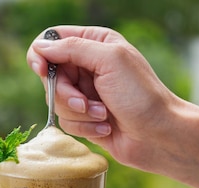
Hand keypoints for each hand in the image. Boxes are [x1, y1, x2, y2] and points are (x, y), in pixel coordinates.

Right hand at [26, 26, 190, 172]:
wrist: (158, 135)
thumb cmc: (141, 95)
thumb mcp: (109, 61)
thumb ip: (72, 48)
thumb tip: (40, 47)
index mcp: (95, 43)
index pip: (52, 40)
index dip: (41, 55)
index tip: (43, 71)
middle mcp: (88, 66)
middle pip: (50, 76)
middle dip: (65, 93)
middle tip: (84, 102)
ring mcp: (85, 93)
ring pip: (55, 101)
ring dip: (79, 112)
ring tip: (104, 116)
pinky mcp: (85, 117)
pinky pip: (66, 121)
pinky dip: (85, 126)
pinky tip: (106, 128)